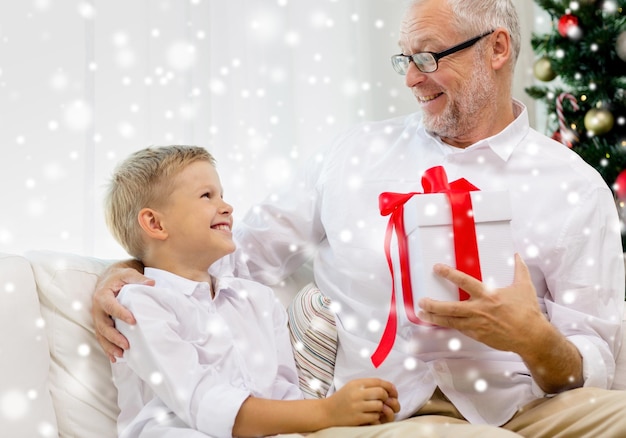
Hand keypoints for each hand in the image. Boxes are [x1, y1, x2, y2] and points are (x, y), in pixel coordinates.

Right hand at [92, 261, 152, 361]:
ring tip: (122, 354)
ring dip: (110, 346)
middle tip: (127, 344)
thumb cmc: (119, 277)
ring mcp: (98, 318)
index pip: (110, 306)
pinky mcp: (100, 324)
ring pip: (101, 335)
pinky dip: (107, 348)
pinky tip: (115, 358)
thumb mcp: (128, 274)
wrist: (109, 279)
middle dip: (114, 336)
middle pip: (103, 325)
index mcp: (102, 295)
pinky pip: (102, 338)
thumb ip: (139, 279)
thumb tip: (152, 283)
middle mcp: (97, 309)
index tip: (133, 320)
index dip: (120, 314)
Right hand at [326, 378, 399, 425]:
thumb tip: (387, 387)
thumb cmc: (342, 398)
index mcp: (356, 383)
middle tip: (384, 400)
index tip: (393, 391)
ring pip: (379, 405)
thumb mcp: (352, 386)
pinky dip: (376, 416)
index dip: (389, 386)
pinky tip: (371, 415)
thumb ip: (367, 385)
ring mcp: (357, 406)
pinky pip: (374, 416)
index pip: (378, 381)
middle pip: (381, 393)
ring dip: (381, 408)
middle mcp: (356, 393)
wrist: (327, 412)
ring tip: (376, 408)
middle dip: (386, 397)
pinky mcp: (357, 418)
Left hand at [417, 253, 547, 354]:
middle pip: (449, 307)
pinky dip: (449, 326)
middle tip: (421, 301)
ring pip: (450, 321)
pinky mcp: (478, 335)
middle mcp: (479, 310)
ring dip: (434, 318)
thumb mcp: (524, 286)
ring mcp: (477, 324)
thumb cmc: (528, 312)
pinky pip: (459, 329)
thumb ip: (519, 269)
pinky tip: (440, 323)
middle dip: (433, 304)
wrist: (532, 337)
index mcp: (488, 295)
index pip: (463, 281)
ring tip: (422, 314)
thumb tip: (517, 255)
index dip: (448, 274)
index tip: (437, 268)